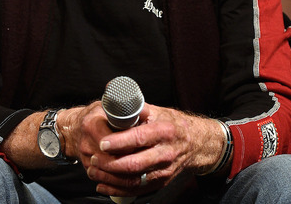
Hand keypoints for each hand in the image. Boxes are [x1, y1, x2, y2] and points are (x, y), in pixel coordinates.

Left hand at [82, 103, 224, 197]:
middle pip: (134, 164)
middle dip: (110, 163)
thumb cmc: (173, 125)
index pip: (139, 138)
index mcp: (164, 132)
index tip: (102, 143)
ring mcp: (164, 170)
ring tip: (93, 171)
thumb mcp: (159, 111)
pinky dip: (117, 190)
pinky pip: (137, 190)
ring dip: (110, 178)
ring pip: (134, 180)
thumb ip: (137, 108)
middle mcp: (165, 153)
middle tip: (94, 158)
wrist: (197, 143)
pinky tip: (102, 185)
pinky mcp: (161, 182)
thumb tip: (116, 99)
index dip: (119, 142)